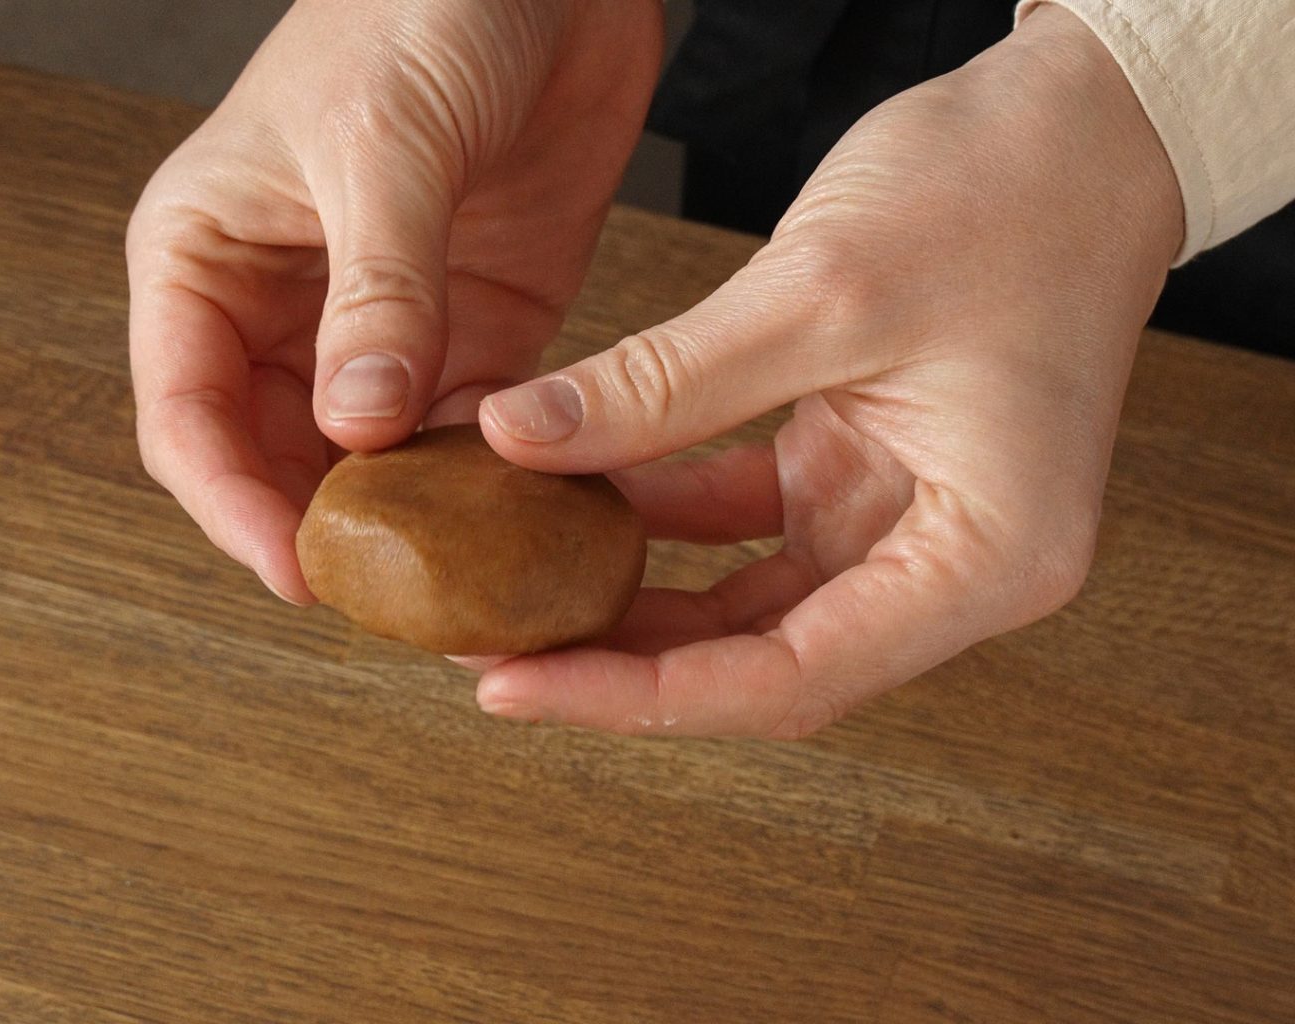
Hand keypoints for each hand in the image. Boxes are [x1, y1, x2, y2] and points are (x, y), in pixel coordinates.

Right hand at [127, 0, 662, 601]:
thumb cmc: (422, 7)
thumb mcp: (384, 146)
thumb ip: (376, 290)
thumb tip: (360, 428)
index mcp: (206, 257)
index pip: (188, 415)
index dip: (231, 507)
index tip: (298, 574)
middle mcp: (282, 307)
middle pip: (275, 459)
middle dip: (322, 531)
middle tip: (388, 599)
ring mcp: (381, 327)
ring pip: (372, 463)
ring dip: (411, 522)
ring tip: (461, 583)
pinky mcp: (473, 330)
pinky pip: (468, 431)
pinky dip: (488, 481)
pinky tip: (519, 520)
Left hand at [472, 7, 1184, 737]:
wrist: (1082, 124)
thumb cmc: (1008, 193)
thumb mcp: (819, 293)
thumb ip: (664, 383)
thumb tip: (519, 438)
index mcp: (986, 555)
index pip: (792, 680)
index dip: (640, 696)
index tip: (519, 685)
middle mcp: (954, 561)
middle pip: (765, 663)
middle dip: (625, 664)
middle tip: (494, 648)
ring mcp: (907, 518)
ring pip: (749, 608)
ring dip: (639, 603)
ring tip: (523, 586)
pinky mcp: (864, 468)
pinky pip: (749, 527)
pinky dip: (667, 521)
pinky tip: (583, 496)